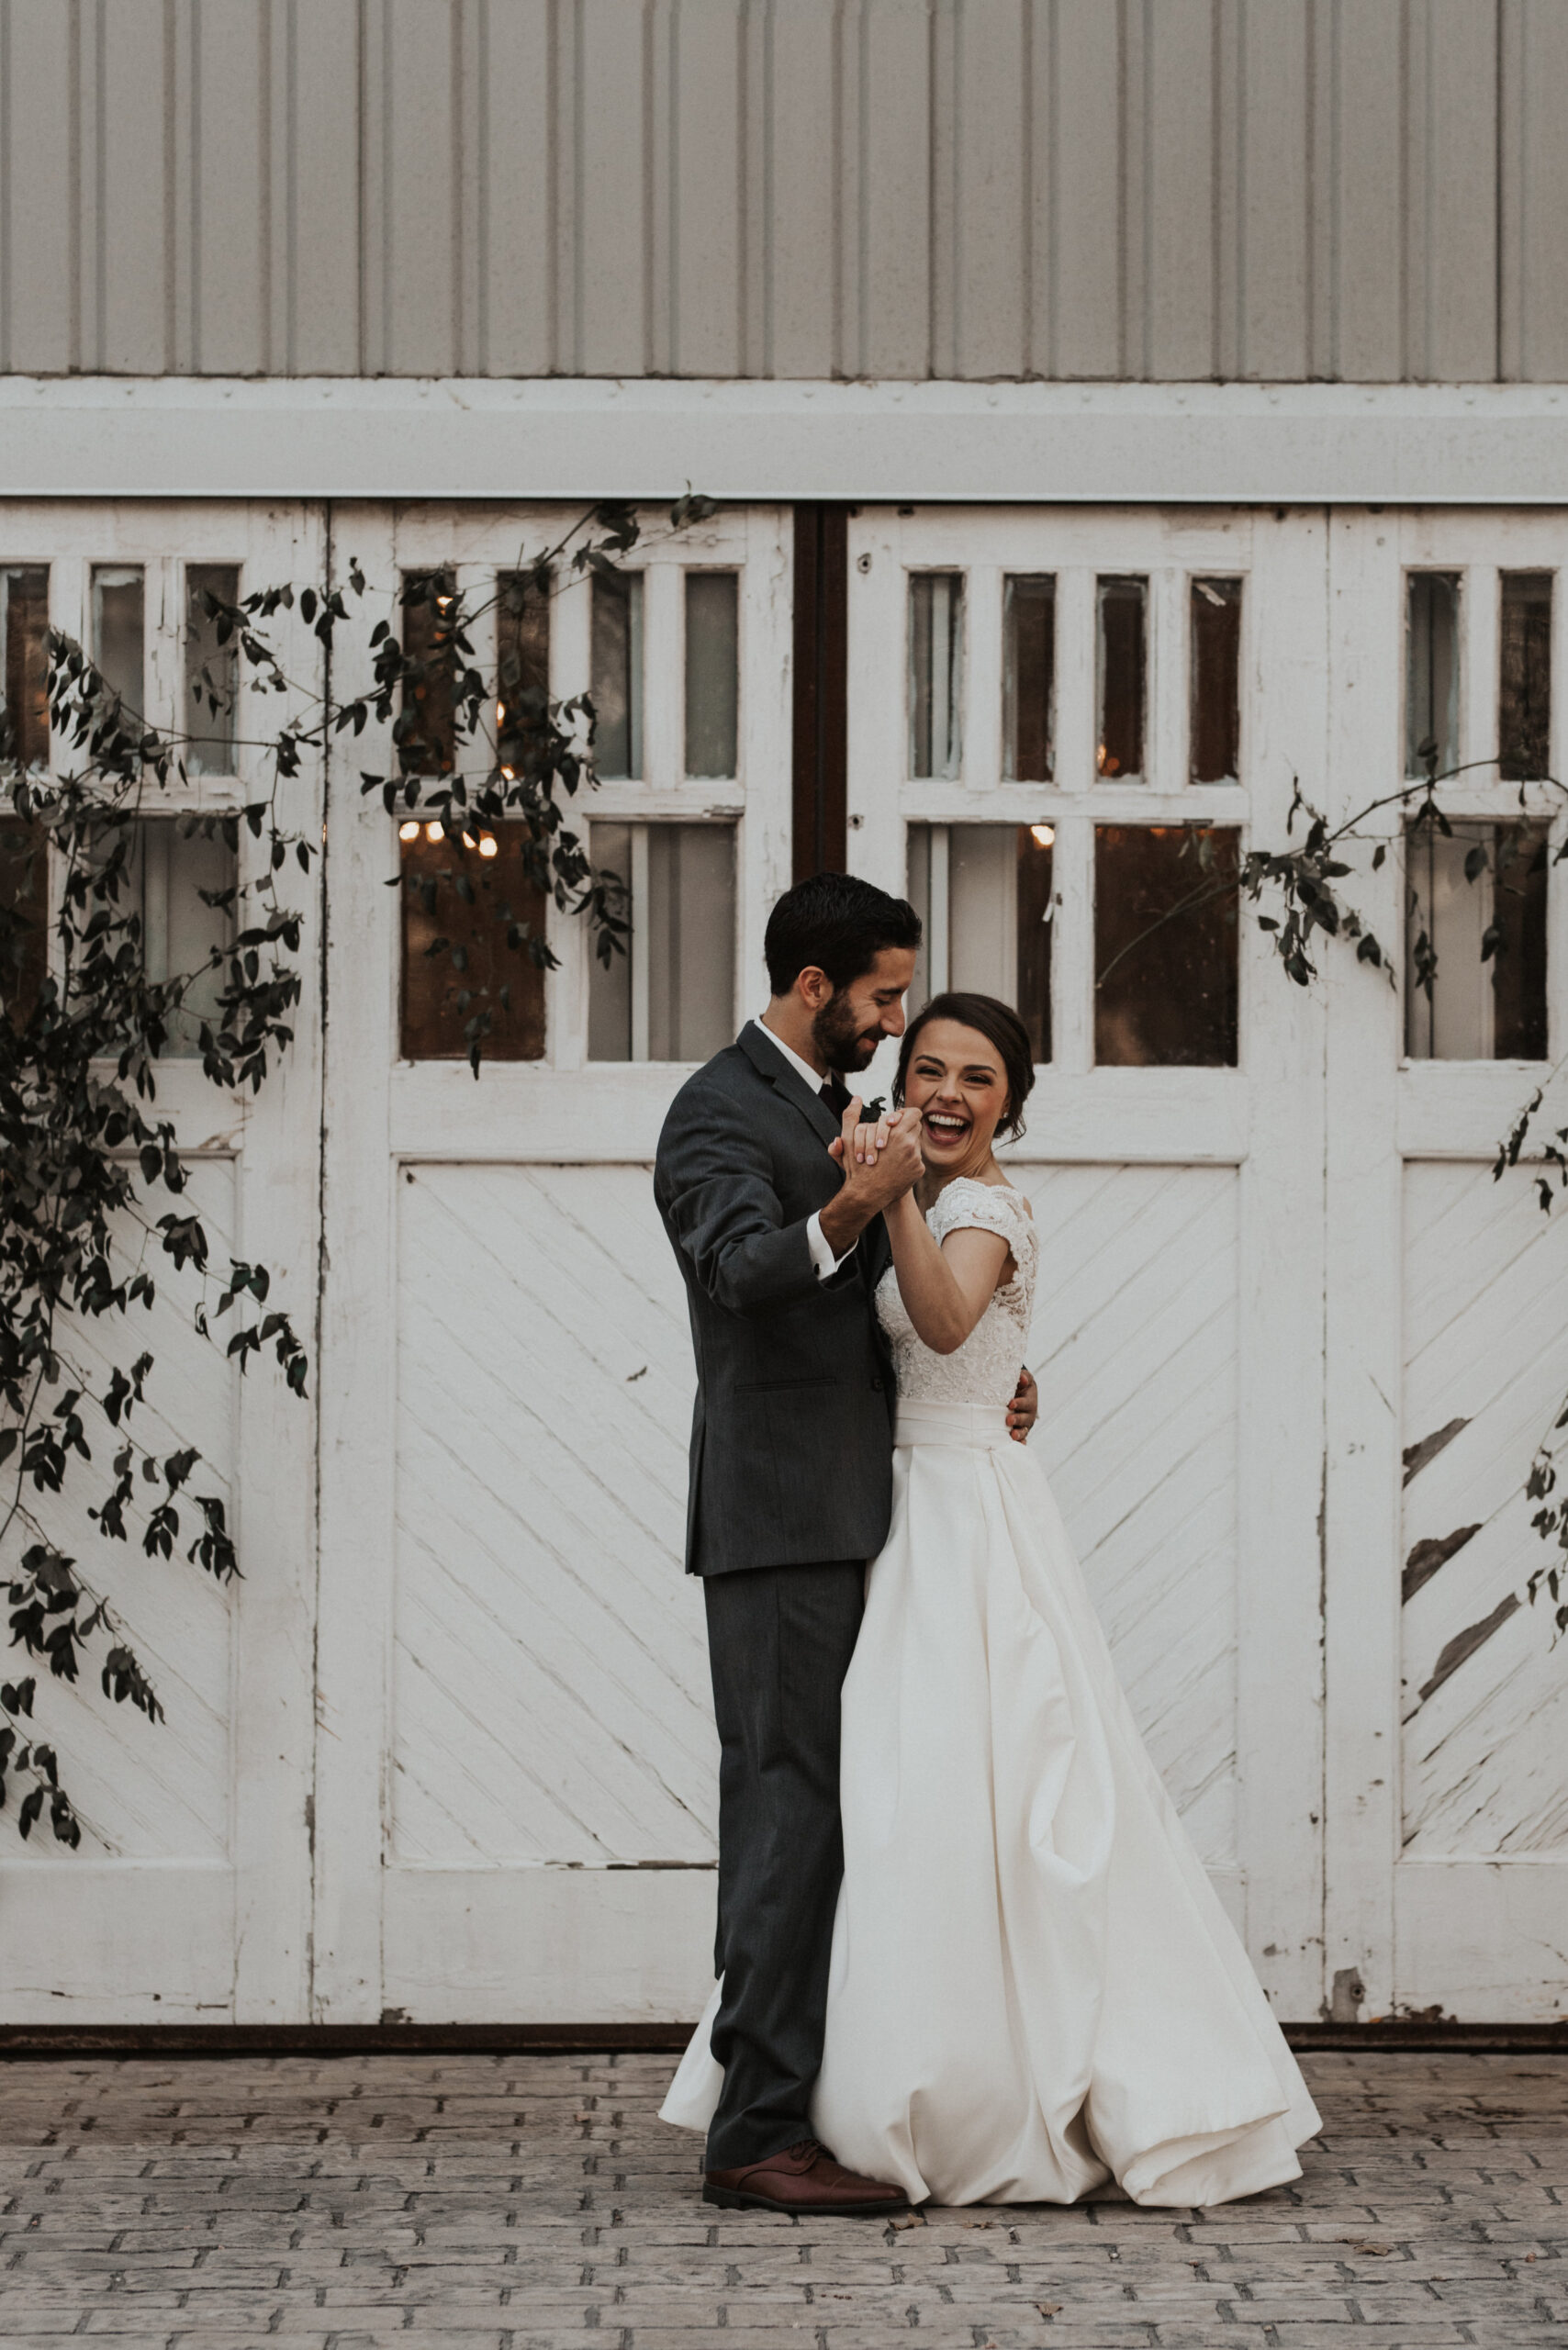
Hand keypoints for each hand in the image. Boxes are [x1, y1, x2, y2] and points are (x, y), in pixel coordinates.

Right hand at [819, 1096, 923, 1255]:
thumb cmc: (857, 1167)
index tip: (895, 1121)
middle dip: (906, 1128)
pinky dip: (908, 1160)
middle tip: (894, 1133)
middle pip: (917, 1126)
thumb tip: (856, 1098)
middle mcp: (910, 1145)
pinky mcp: (919, 1170)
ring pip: (916, 1142)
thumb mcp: (849, 1139)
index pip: (914, 1113)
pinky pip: (917, 1158)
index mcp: (896, 1133)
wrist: (866, 1195)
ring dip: (906, 1143)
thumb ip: (850, 1116)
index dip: (905, 1114)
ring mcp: (916, 1159)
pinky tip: (895, 1165)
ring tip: (891, 1151)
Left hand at [1006, 1366, 1037, 1444]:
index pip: (1026, 1403)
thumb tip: (1022, 1378)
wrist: (1020, 1393)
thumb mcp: (1023, 1379)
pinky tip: (1018, 1445)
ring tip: (1013, 1435)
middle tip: (1008, 1420)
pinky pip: (1022, 1438)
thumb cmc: (1019, 1385)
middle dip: (1017, 1419)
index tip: (1011, 1403)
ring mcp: (1025, 1424)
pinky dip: (1021, 1442)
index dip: (1019, 1404)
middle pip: (1025, 1418)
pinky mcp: (1020, 1431)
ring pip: (1024, 1430)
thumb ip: (1023, 1377)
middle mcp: (1029, 1414)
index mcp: (1030, 1400)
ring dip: (1019, 1433)